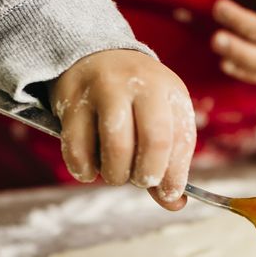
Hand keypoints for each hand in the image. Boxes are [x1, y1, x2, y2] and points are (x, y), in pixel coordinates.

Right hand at [51, 50, 196, 211]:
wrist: (93, 53)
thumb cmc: (134, 99)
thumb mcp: (158, 118)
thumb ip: (165, 162)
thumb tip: (173, 203)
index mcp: (170, 91)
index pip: (182, 139)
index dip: (176, 175)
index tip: (168, 194)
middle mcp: (141, 85)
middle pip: (155, 140)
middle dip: (148, 174)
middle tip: (138, 180)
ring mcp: (105, 89)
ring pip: (116, 146)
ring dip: (116, 174)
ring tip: (114, 173)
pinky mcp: (73, 100)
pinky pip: (78, 147)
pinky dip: (84, 169)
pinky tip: (88, 170)